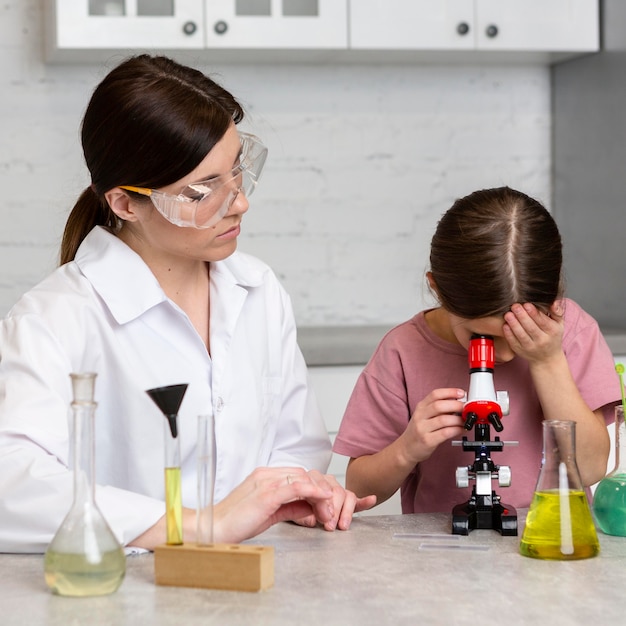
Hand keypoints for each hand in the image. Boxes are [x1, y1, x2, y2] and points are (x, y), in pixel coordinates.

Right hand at [213, 467, 375, 543]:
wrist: (214, 529)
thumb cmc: (238, 523)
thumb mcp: (269, 512)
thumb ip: (289, 506)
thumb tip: (310, 507)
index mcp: (264, 475)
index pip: (298, 475)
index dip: (316, 488)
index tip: (326, 506)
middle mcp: (266, 474)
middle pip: (304, 475)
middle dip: (322, 491)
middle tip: (331, 512)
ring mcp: (266, 481)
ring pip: (304, 479)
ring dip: (321, 495)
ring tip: (329, 513)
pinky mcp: (267, 493)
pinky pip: (297, 486)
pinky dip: (314, 491)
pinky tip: (324, 500)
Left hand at [290, 470, 376, 530]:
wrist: (285, 508)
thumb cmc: (288, 508)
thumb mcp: (289, 510)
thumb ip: (300, 513)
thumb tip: (314, 519)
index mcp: (310, 479)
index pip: (322, 487)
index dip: (324, 505)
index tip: (324, 520)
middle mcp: (324, 481)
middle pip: (335, 490)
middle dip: (334, 510)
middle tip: (330, 526)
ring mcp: (335, 489)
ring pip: (346, 494)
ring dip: (346, 511)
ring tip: (343, 525)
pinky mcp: (345, 500)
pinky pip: (356, 499)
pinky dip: (364, 501)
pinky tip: (371, 499)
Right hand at [401, 388, 464, 464]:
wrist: (406, 448)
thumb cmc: (418, 431)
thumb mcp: (424, 416)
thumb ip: (439, 409)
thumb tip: (458, 404)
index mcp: (420, 407)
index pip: (435, 394)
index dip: (450, 392)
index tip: (461, 393)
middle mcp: (420, 416)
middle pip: (439, 406)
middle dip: (456, 405)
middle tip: (466, 408)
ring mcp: (422, 428)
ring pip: (443, 420)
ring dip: (458, 419)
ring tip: (466, 421)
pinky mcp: (427, 440)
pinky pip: (445, 433)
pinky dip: (456, 430)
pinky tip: (461, 429)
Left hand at [502, 301, 563, 364]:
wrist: (548, 358)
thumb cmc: (552, 336)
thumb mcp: (559, 324)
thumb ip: (557, 311)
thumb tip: (554, 301)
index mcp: (552, 332)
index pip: (543, 321)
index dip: (534, 313)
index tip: (526, 304)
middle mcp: (542, 340)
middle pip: (531, 327)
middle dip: (522, 316)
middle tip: (514, 306)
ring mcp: (530, 347)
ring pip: (521, 335)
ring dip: (514, 324)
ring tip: (508, 314)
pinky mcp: (520, 351)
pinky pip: (513, 342)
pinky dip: (508, 334)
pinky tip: (505, 325)